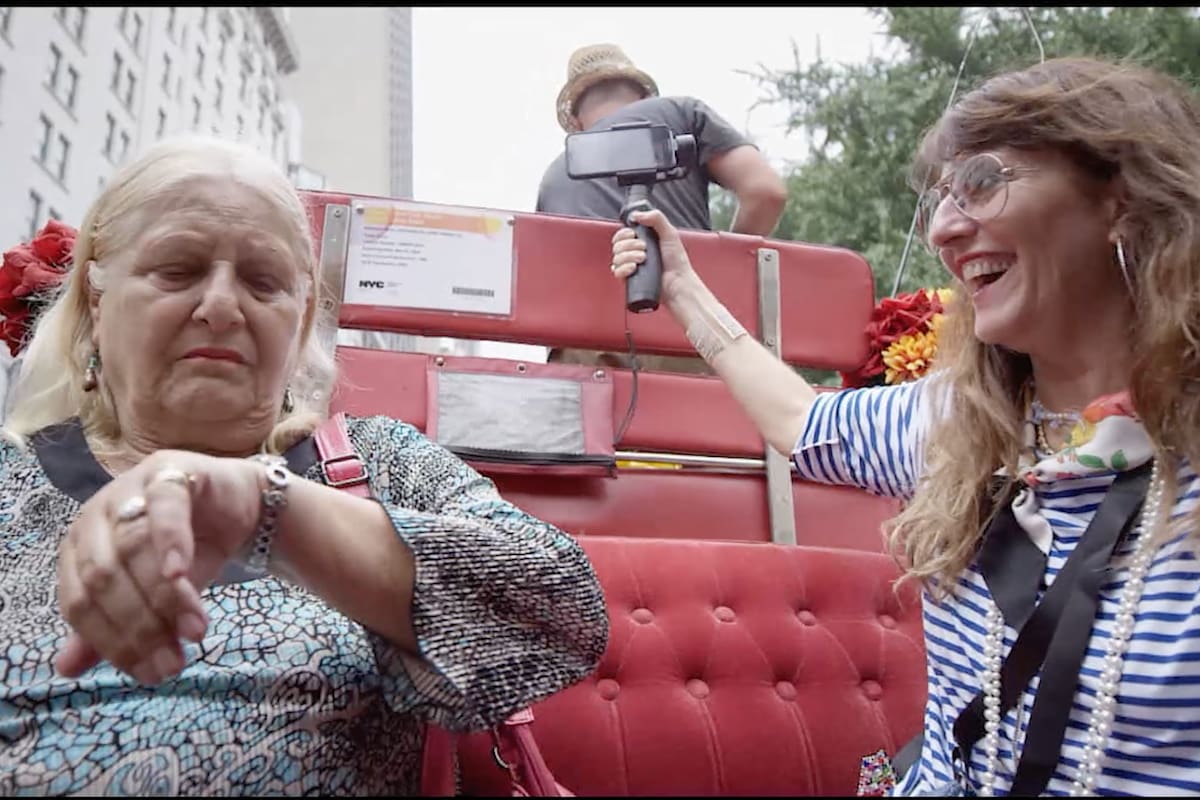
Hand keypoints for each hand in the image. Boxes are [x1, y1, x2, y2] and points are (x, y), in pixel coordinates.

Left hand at [55, 450, 265, 683]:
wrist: (238, 510)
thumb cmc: (187, 553)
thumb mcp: (152, 598)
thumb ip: (112, 629)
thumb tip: (65, 670)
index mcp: (77, 547)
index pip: (79, 603)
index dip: (112, 644)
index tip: (151, 675)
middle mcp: (94, 516)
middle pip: (105, 578)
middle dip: (141, 628)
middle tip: (174, 663)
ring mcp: (129, 488)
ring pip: (134, 549)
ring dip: (165, 597)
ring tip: (195, 632)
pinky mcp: (168, 472)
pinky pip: (165, 511)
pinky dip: (170, 544)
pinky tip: (181, 577)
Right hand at [610, 209, 697, 304]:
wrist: (678, 282)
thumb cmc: (676, 261)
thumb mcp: (669, 233)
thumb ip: (656, 218)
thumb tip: (636, 214)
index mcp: (641, 242)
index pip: (621, 235)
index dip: (624, 233)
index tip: (634, 234)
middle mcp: (633, 254)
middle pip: (617, 245)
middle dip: (629, 245)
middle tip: (645, 248)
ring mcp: (630, 267)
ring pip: (616, 258)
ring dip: (629, 256)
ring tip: (643, 259)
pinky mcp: (629, 280)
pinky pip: (616, 272)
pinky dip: (623, 268)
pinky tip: (634, 268)